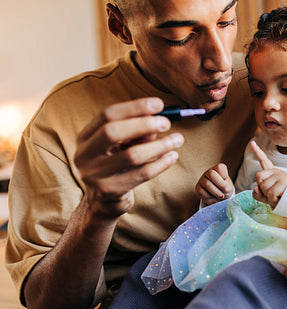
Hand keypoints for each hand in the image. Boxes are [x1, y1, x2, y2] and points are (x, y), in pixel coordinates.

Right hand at [74, 97, 183, 218]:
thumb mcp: (122, 146)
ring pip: (132, 155)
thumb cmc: (116, 167)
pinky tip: (172, 156)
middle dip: (144, 124)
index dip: (134, 107)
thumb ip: (137, 133)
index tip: (159, 104)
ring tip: (178, 139)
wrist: (104, 203)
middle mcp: (84, 155)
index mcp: (85, 138)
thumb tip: (158, 119)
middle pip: (113, 131)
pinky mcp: (110, 191)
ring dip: (159, 145)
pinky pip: (142, 174)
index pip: (107, 114)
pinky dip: (161, 163)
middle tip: (167, 123)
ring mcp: (95, 175)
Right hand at [195, 163, 233, 205]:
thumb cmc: (225, 189)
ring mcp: (202, 179)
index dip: (224, 176)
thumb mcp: (229, 187)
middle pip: (211, 174)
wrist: (219, 196)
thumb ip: (227, 187)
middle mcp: (209, 172)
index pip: (219, 167)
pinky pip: (201, 191)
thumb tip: (225, 189)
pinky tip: (213, 197)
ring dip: (215, 193)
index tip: (226, 182)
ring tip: (220, 196)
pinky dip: (209, 197)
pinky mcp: (198, 188)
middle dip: (219, 185)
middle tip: (224, 193)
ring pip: (207, 184)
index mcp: (218, 168)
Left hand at [250, 141, 286, 208]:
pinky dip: (272, 200)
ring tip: (277, 197)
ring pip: (264, 186)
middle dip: (262, 188)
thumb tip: (256, 187)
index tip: (252, 142)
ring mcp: (281, 175)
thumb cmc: (279, 200)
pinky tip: (280, 199)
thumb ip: (257, 193)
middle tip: (272, 194)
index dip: (257, 151)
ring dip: (268, 196)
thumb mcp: (265, 197)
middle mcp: (276, 172)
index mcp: (272, 173)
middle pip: (258, 176)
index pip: (264, 161)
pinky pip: (270, 193)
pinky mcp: (284, 181)